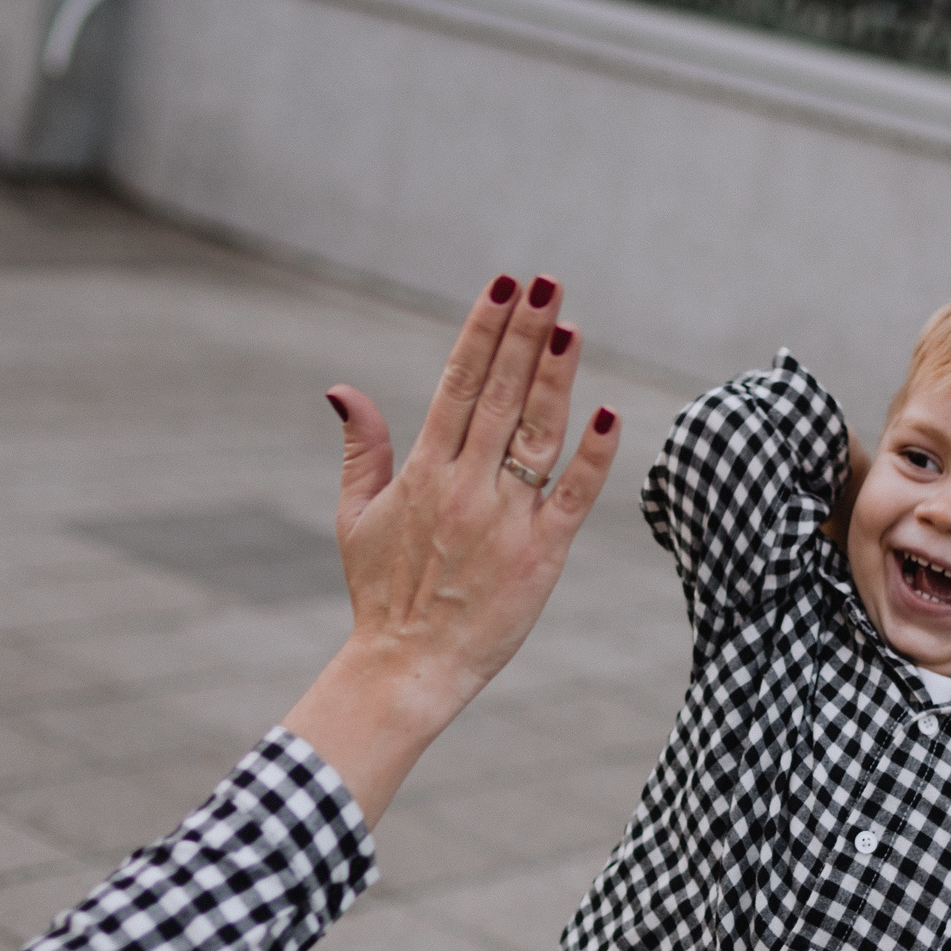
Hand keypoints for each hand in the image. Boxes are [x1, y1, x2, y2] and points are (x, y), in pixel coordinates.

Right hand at [283, 273, 619, 822]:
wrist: (405, 669)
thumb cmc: (381, 594)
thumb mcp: (357, 516)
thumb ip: (361, 448)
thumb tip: (340, 389)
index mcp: (422, 472)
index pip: (457, 382)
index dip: (483, 329)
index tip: (505, 283)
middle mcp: (463, 487)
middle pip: (499, 395)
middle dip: (524, 334)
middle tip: (548, 282)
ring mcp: (504, 521)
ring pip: (534, 435)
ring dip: (554, 378)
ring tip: (571, 325)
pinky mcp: (540, 558)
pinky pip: (571, 498)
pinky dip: (593, 458)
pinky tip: (609, 414)